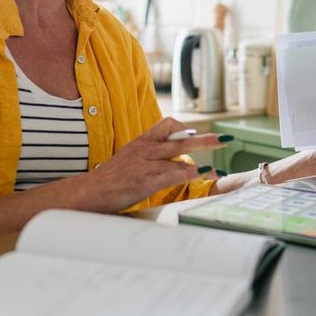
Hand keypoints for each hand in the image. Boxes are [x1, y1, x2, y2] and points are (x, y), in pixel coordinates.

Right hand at [79, 118, 225, 211]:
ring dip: (202, 162)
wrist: (90, 191)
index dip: (184, 128)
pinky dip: (191, 173)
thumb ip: (149, 152)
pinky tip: (202, 175)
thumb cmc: (111, 177)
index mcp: (142, 141)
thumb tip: (169, 153)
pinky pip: (174, 174)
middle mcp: (146, 148)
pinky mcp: (146, 180)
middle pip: (181, 137)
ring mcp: (146, 164)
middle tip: (224, 139)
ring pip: (180, 155)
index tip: (195, 132)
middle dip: (206, 139)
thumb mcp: (129, 156)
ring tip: (217, 169)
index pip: (167, 124)